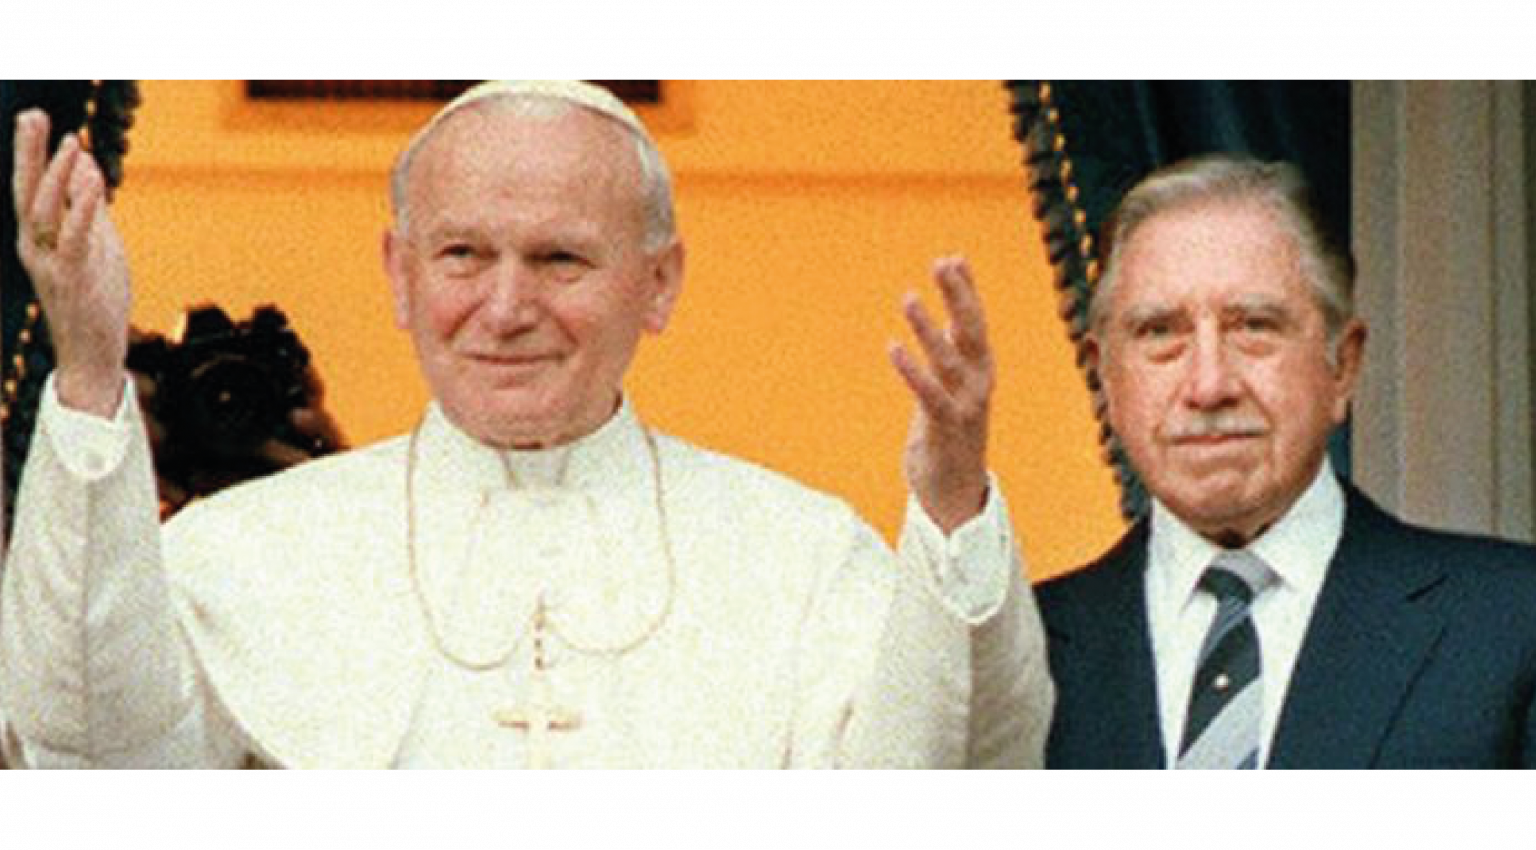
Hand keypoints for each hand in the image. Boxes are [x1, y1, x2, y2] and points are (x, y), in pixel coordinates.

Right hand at [13, 109, 131, 417]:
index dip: (31, 153)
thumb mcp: (95, 243)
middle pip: (27, 192)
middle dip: (30, 153)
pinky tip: (93, 182)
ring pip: (46, 212)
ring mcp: (51, 264)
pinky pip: (75, 239)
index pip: (30, 188)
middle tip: (32, 115)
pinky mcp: (74, 280)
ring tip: (71, 142)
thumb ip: (89, 206)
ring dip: (57, 175)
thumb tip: (86, 163)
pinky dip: (83, 209)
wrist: (92, 353)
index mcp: (38, 238)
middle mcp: (36, 248)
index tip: (35, 116)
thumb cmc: (95, 296)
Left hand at [888, 256, 993, 534]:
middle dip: (958, 296)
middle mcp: (980, 383)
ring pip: (949, 360)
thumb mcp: (954, 384)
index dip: (966, 290)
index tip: (953, 257)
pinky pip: (929, 395)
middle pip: (971, 332)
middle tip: (941, 264)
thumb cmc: (951, 432)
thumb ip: (954, 348)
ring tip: (909, 299)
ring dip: (928, 329)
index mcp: (981, 370)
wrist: (956, 493)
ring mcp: (966, 407)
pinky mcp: (947, 429)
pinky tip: (894, 347)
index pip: (975, 322)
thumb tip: (953, 312)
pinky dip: (912, 371)